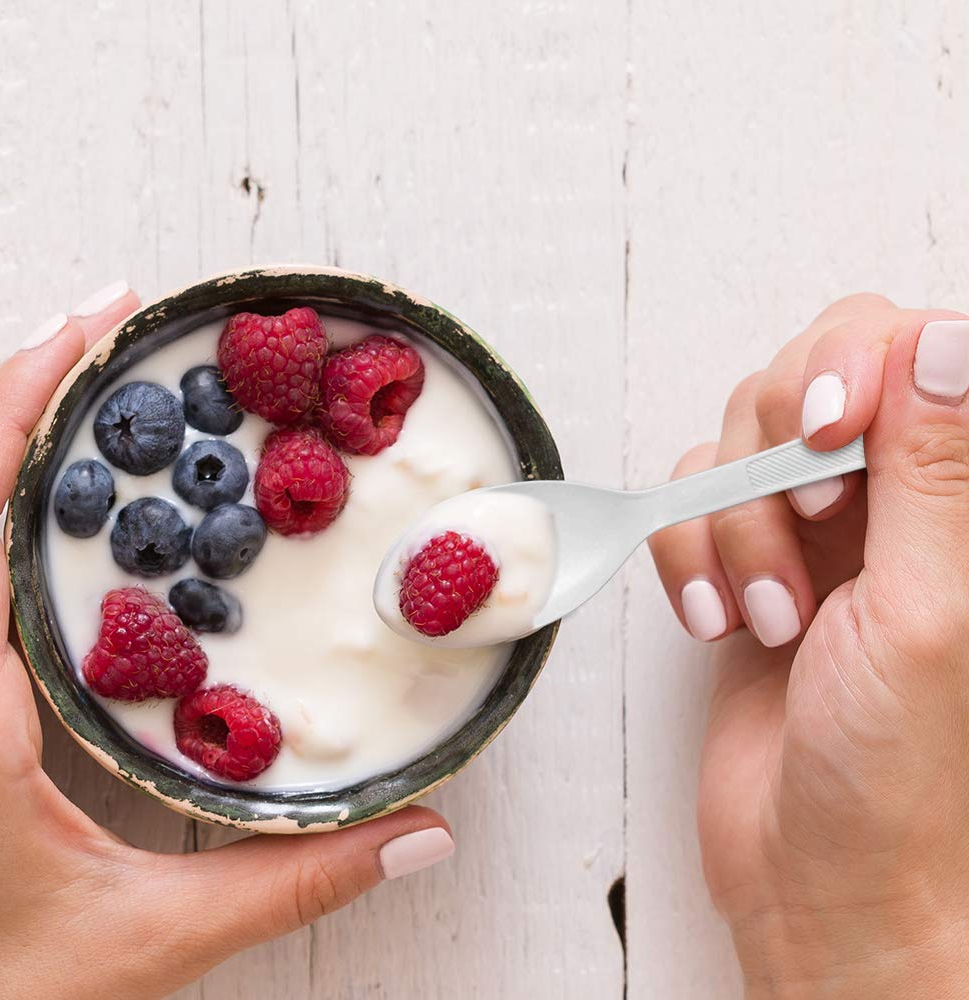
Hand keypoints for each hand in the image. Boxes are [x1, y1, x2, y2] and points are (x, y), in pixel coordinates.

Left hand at [0, 287, 453, 999]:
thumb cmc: (2, 993)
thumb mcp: (154, 937)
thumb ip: (292, 882)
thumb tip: (420, 834)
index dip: (19, 397)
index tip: (93, 321)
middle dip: (22, 382)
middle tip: (111, 324)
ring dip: (6, 430)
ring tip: (92, 381)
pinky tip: (64, 492)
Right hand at [650, 294, 968, 995]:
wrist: (810, 865)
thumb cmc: (894, 772)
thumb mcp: (924, 612)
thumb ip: (935, 471)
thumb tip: (947, 339)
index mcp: (964, 501)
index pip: (916, 347)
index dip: (859, 364)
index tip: (827, 431)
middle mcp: (897, 495)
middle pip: (817, 370)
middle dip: (781, 452)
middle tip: (803, 522)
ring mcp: (818, 523)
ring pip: (743, 433)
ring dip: (734, 524)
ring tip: (768, 609)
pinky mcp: (749, 554)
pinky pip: (693, 498)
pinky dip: (690, 555)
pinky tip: (722, 620)